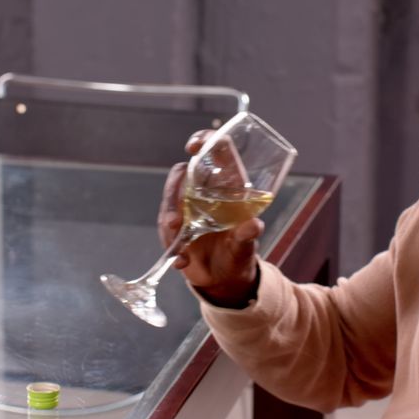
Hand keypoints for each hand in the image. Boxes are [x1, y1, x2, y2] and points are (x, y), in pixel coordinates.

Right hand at [157, 131, 262, 307]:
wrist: (224, 278)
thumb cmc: (239, 254)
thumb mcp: (246, 246)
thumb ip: (248, 235)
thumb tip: (253, 226)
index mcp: (228, 184)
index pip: (217, 150)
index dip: (205, 140)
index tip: (193, 147)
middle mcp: (205, 190)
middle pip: (183, 173)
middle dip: (173, 191)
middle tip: (173, 220)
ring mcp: (187, 206)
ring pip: (169, 200)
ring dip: (168, 219)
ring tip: (178, 241)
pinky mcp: (175, 225)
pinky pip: (165, 227)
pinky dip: (172, 246)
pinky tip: (182, 262)